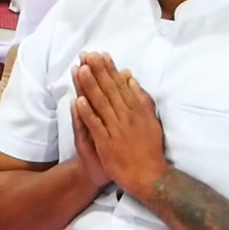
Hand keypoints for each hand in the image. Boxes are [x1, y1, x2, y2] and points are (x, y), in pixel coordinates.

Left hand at [71, 53, 166, 199]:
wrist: (148, 175)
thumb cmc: (150, 148)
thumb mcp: (151, 120)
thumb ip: (141, 100)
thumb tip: (131, 79)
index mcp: (136, 109)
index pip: (119, 85)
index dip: (109, 69)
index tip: (100, 55)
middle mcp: (126, 116)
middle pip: (109, 90)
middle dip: (97, 71)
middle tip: (87, 54)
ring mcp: (115, 129)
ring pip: (100, 103)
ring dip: (90, 86)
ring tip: (81, 69)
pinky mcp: (106, 142)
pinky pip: (95, 125)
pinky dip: (87, 112)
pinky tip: (78, 100)